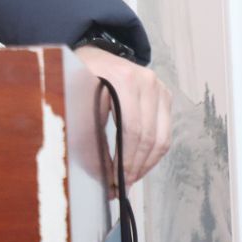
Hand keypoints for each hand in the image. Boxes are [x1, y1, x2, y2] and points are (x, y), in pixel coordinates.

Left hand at [73, 46, 171, 184]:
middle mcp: (147, 81)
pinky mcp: (164, 95)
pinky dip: (153, 153)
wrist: (95, 55)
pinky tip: (139, 164)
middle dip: (135, 167)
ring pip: (161, 138)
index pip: (131, 130)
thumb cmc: (80, 76)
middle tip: (122, 186)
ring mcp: (159, 87)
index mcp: (124, 79)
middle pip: (149, 137)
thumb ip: (86, 129)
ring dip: (146, 164)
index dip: (125, 160)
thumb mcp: (77, 97)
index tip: (114, 181)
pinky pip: (165, 133)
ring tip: (130, 180)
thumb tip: (99, 170)